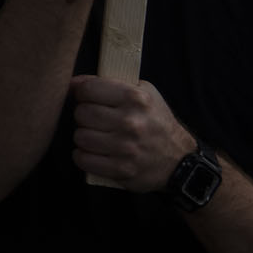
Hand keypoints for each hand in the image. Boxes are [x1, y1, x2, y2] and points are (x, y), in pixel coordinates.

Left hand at [69, 75, 198, 191]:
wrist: (179, 160)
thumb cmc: (155, 122)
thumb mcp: (142, 93)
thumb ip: (109, 83)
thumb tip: (73, 83)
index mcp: (135, 98)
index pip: (88, 89)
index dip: (82, 93)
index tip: (87, 99)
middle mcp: (131, 122)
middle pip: (82, 113)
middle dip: (84, 116)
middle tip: (94, 120)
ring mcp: (126, 148)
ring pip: (80, 137)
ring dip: (84, 137)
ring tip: (96, 137)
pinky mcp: (122, 169)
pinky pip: (84, 159)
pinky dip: (83, 157)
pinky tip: (94, 153)